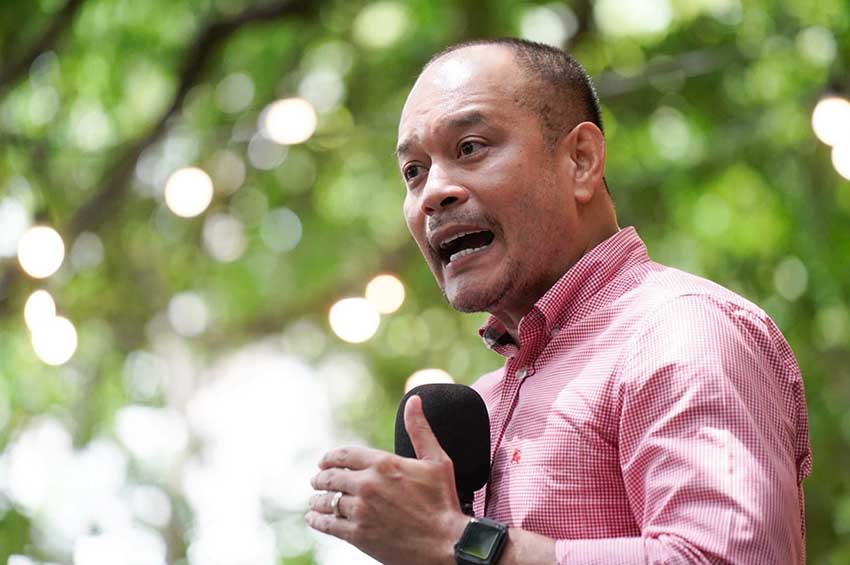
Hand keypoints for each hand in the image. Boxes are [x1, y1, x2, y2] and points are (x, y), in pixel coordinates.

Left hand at [305, 395, 468, 564]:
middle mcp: (367, 484)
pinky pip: (328, 524)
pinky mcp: (358, 534)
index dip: (330, 458)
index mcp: (383, 463)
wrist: (445, 543)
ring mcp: (360, 510)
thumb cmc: (443, 501)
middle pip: (332, 477)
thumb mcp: (436, 460)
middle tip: (316, 479)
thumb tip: (413, 399)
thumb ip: (419, 430)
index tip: (324, 461)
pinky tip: (314, 519)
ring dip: (317, 499)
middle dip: (321, 477)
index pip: (345, 455)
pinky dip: (318, 520)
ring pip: (328, 501)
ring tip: (314, 500)